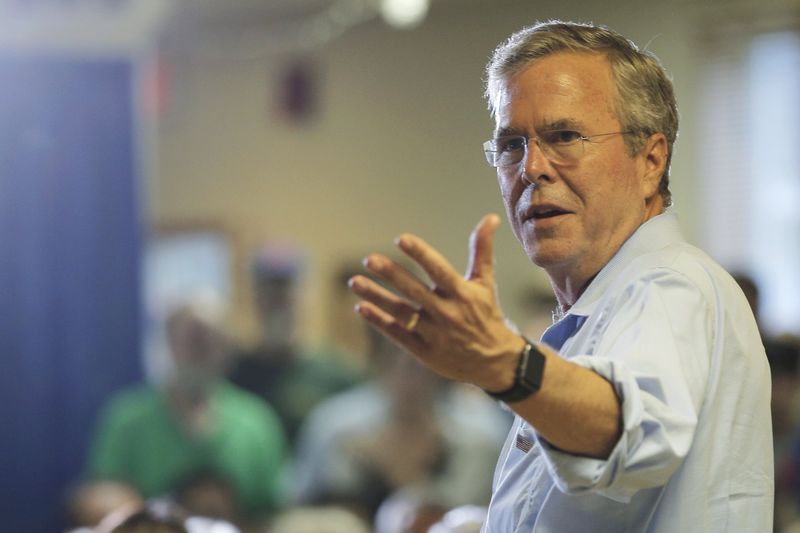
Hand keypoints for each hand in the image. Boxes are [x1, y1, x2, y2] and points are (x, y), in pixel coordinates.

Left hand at [348, 214, 524, 391]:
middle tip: (369, 259)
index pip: (439, 270)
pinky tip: (362, 306)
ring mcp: (435, 334)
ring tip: (354, 281)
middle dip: (391, 275)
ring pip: (402, 312)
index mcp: (463, 293)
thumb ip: (482, 249)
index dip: (420, 254)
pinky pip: (398, 334)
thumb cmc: (487, 314)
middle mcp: (448, 313)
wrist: (495, 362)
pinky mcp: (425, 352)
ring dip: (377, 296)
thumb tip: (491, 217)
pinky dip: (380, 321)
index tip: (400, 239)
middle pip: (415, 291)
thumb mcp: (485, 282)